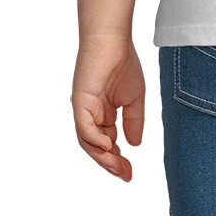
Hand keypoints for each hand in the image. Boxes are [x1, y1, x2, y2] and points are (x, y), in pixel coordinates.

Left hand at [71, 32, 145, 180]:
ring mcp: (84, 110)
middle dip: (111, 164)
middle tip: (125, 175)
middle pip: (97, 148)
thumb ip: (134, 122)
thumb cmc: (123, 62)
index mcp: (104, 114)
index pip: (109, 144)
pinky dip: (94, 139)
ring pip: (88, 142)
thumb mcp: (135, 98)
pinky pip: (84, 127)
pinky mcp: (80, 102)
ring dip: (102, 157)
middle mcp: (91, 115)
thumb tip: (134, 145)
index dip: (118, 161)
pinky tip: (108, 146)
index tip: (130, 174)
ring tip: (118, 166)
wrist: (113, 40)